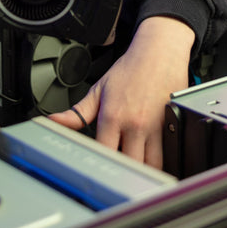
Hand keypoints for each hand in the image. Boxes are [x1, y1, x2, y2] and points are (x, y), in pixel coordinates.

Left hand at [49, 16, 194, 168]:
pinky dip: (160, 163)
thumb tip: (54, 122)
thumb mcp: (99, 90)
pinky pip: (168, 155)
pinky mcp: (172, 126)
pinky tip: (152, 163)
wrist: (159, 52)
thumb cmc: (131, 70)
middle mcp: (135, 124)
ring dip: (143, 172)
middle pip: (128, 165)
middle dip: (122, 173)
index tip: (97, 168)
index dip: (100, 164)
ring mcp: (156, 127)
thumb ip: (77, 113)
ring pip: (152, 166)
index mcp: (113, 116)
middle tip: (116, 174)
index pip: (103, 152)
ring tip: (134, 173)